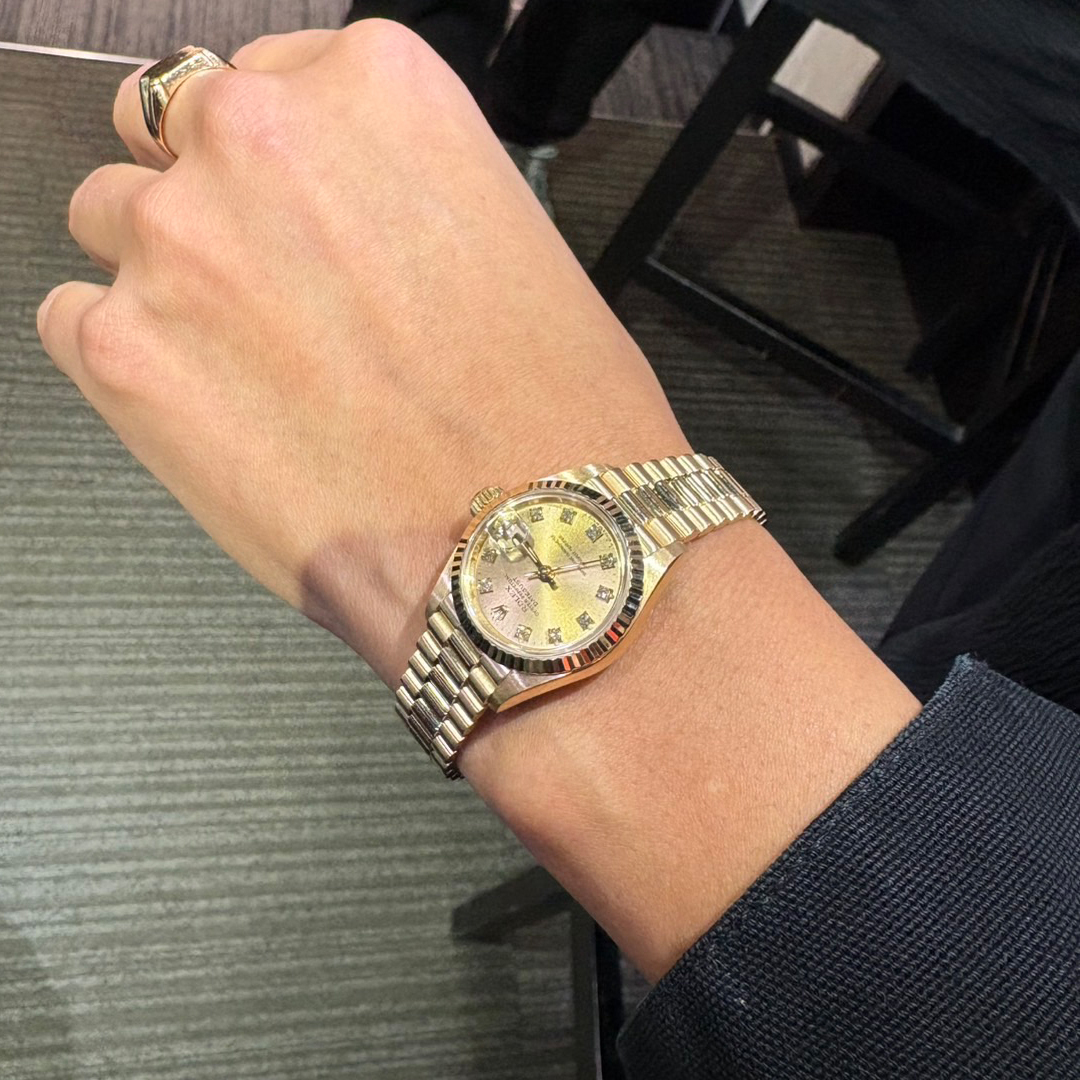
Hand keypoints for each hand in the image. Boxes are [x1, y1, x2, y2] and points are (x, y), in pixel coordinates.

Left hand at [36, 22, 689, 682]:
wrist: (524, 551)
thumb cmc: (548, 420)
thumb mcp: (507, 243)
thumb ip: (395, 193)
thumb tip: (333, 217)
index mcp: (375, 89)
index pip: (269, 77)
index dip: (285, 159)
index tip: (297, 210)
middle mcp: (262, 139)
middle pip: (173, 132)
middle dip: (214, 203)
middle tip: (265, 288)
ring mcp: (179, 242)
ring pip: (109, 218)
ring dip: (163, 277)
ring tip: (244, 362)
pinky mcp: (122, 352)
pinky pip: (69, 318)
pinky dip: (121, 355)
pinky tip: (204, 404)